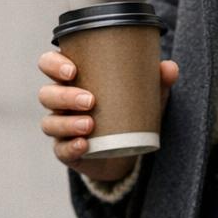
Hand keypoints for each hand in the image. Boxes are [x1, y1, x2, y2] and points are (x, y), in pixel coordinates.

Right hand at [37, 52, 178, 182]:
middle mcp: (60, 103)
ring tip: (90, 124)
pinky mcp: (67, 153)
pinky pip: (61, 150)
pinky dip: (71, 147)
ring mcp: (61, 129)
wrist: (126, 151)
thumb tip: (170, 68)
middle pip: (47, 94)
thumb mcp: (144, 96)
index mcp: (71, 80)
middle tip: (90, 100)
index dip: (53, 64)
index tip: (72, 70)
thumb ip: (157, 81)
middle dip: (64, 96)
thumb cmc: (128, 112)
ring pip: (50, 123)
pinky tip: (84, 145)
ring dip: (67, 123)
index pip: (48, 65)